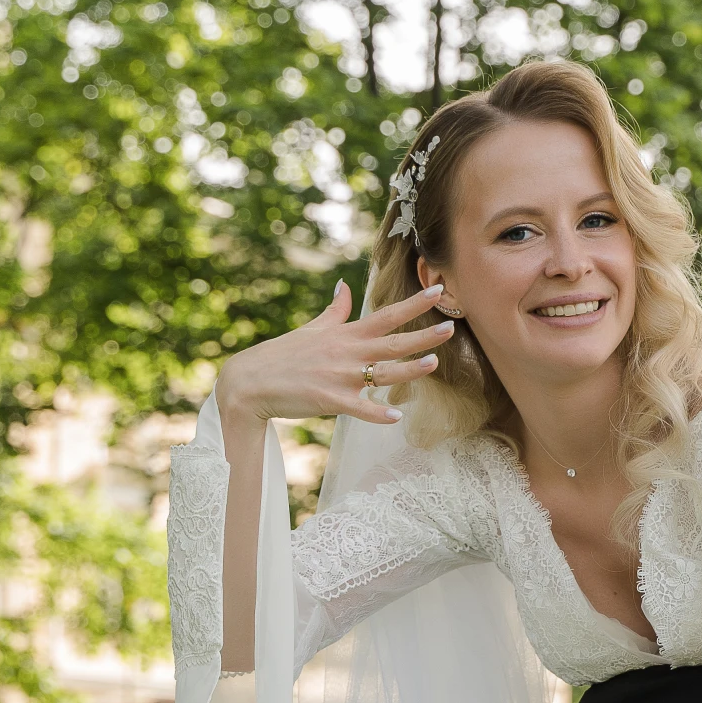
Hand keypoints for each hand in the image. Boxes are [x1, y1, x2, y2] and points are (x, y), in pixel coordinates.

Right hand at [218, 280, 452, 429]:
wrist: (250, 382)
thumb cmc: (283, 355)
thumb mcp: (313, 328)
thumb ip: (336, 310)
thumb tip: (345, 285)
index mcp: (346, 334)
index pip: (387, 314)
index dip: (414, 303)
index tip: (438, 290)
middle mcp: (347, 352)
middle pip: (393, 342)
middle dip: (424, 335)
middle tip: (451, 328)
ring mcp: (339, 376)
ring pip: (381, 372)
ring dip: (408, 369)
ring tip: (433, 364)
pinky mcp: (329, 401)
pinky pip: (358, 408)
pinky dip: (376, 414)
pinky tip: (395, 417)